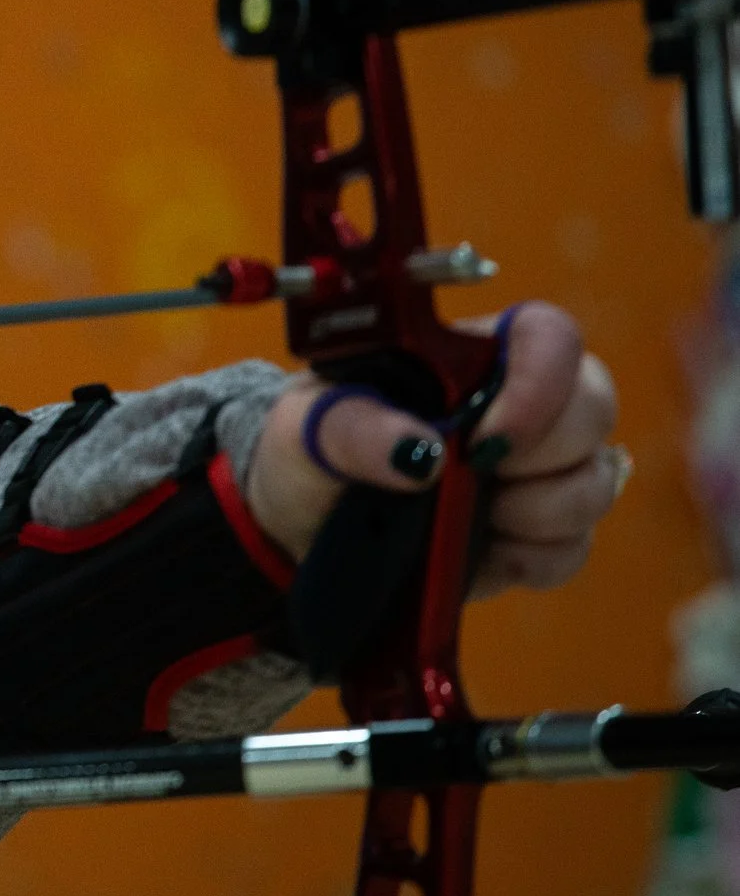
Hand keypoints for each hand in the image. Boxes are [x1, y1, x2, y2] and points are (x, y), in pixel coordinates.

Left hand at [243, 301, 625, 598]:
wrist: (298, 522)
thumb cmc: (309, 448)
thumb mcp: (305, 426)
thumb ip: (354, 427)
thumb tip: (416, 452)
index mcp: (467, 358)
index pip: (547, 337)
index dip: (544, 381)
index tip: (488, 437)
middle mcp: (515, 406)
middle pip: (593, 405)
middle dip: (546, 452)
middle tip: (479, 476)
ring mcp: (532, 473)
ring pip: (597, 480)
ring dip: (543, 510)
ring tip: (474, 518)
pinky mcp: (532, 536)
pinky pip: (574, 548)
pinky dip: (535, 558)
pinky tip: (486, 554)